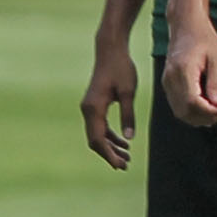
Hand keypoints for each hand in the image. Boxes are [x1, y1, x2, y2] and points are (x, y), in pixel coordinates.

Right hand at [81, 34, 139, 170]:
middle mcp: (88, 110)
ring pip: (97, 134)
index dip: (108, 154)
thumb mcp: (128, 92)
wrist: (110, 51)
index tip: (120, 165)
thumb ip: (128, 115)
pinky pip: (100, 126)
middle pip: (95, 140)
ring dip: (110, 147)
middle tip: (125, 166)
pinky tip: (123, 143)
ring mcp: (89, 107)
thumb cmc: (121, 68)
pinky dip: (110, 136)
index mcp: (94, 108)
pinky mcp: (94, 105)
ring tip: (126, 158)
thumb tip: (128, 138)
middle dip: (109, 154)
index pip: (97, 139)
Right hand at [163, 23, 216, 126]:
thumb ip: (216, 83)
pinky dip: (191, 112)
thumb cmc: (204, 38)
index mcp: (183, 71)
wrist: (185, 25)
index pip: (193, 102)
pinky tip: (207, 110)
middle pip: (185, 111)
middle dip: (205, 118)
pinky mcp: (167, 83)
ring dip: (198, 118)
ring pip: (179, 111)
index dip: (209, 112)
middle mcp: (170, 78)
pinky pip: (177, 105)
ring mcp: (166, 82)